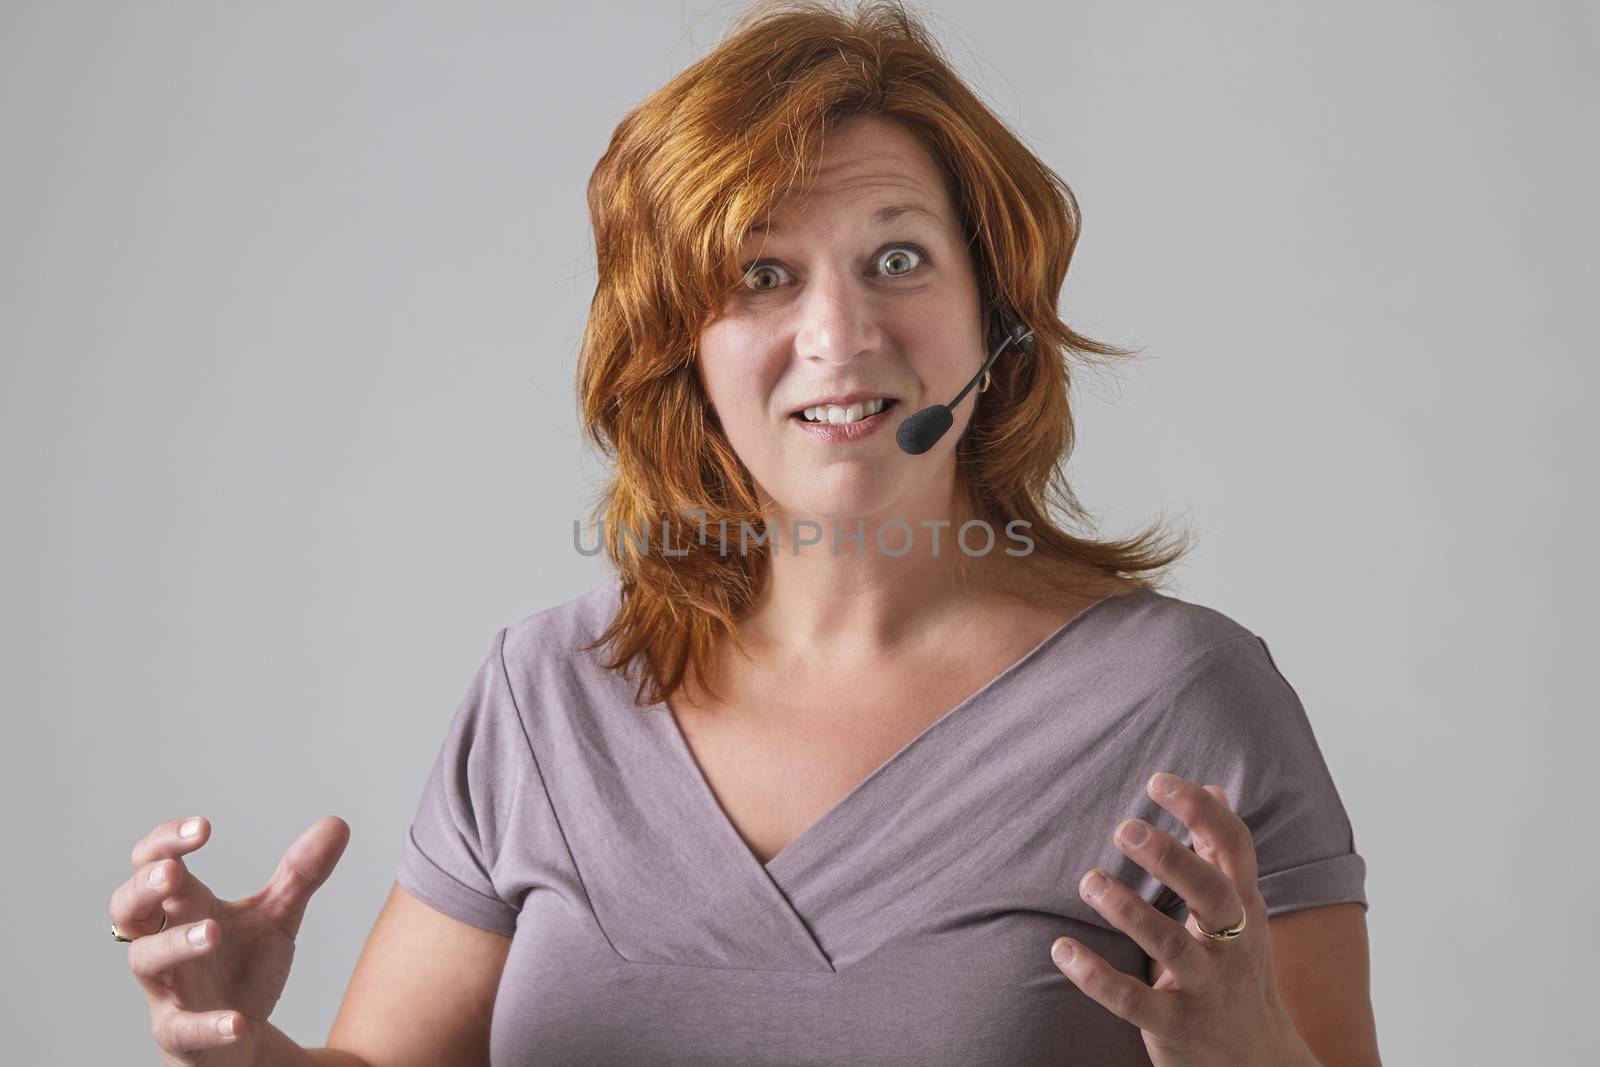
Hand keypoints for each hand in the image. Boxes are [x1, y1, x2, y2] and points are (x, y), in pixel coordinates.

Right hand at [110, 814, 350, 1065]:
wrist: (243, 1036)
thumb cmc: (243, 966)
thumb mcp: (277, 915)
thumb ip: (301, 873)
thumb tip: (338, 823)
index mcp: (184, 907)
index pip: (154, 863)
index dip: (167, 842)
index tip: (204, 827)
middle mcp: (165, 942)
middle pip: (128, 909)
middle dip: (143, 887)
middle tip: (172, 871)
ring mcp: (168, 988)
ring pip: (146, 961)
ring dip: (175, 944)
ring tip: (213, 931)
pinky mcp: (179, 1033)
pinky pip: (182, 1029)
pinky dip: (208, 1024)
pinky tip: (238, 1021)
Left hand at [1048, 772, 1311, 1066]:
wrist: (1258, 1061)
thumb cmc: (1238, 967)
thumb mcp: (1242, 909)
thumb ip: (1221, 852)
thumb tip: (1213, 786)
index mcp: (1244, 905)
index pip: (1235, 847)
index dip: (1202, 810)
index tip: (1159, 780)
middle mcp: (1233, 943)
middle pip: (1212, 893)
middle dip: (1171, 858)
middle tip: (1125, 827)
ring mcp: (1206, 985)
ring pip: (1170, 946)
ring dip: (1128, 910)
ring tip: (1088, 881)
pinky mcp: (1175, 1024)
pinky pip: (1132, 1001)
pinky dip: (1095, 976)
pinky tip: (1062, 948)